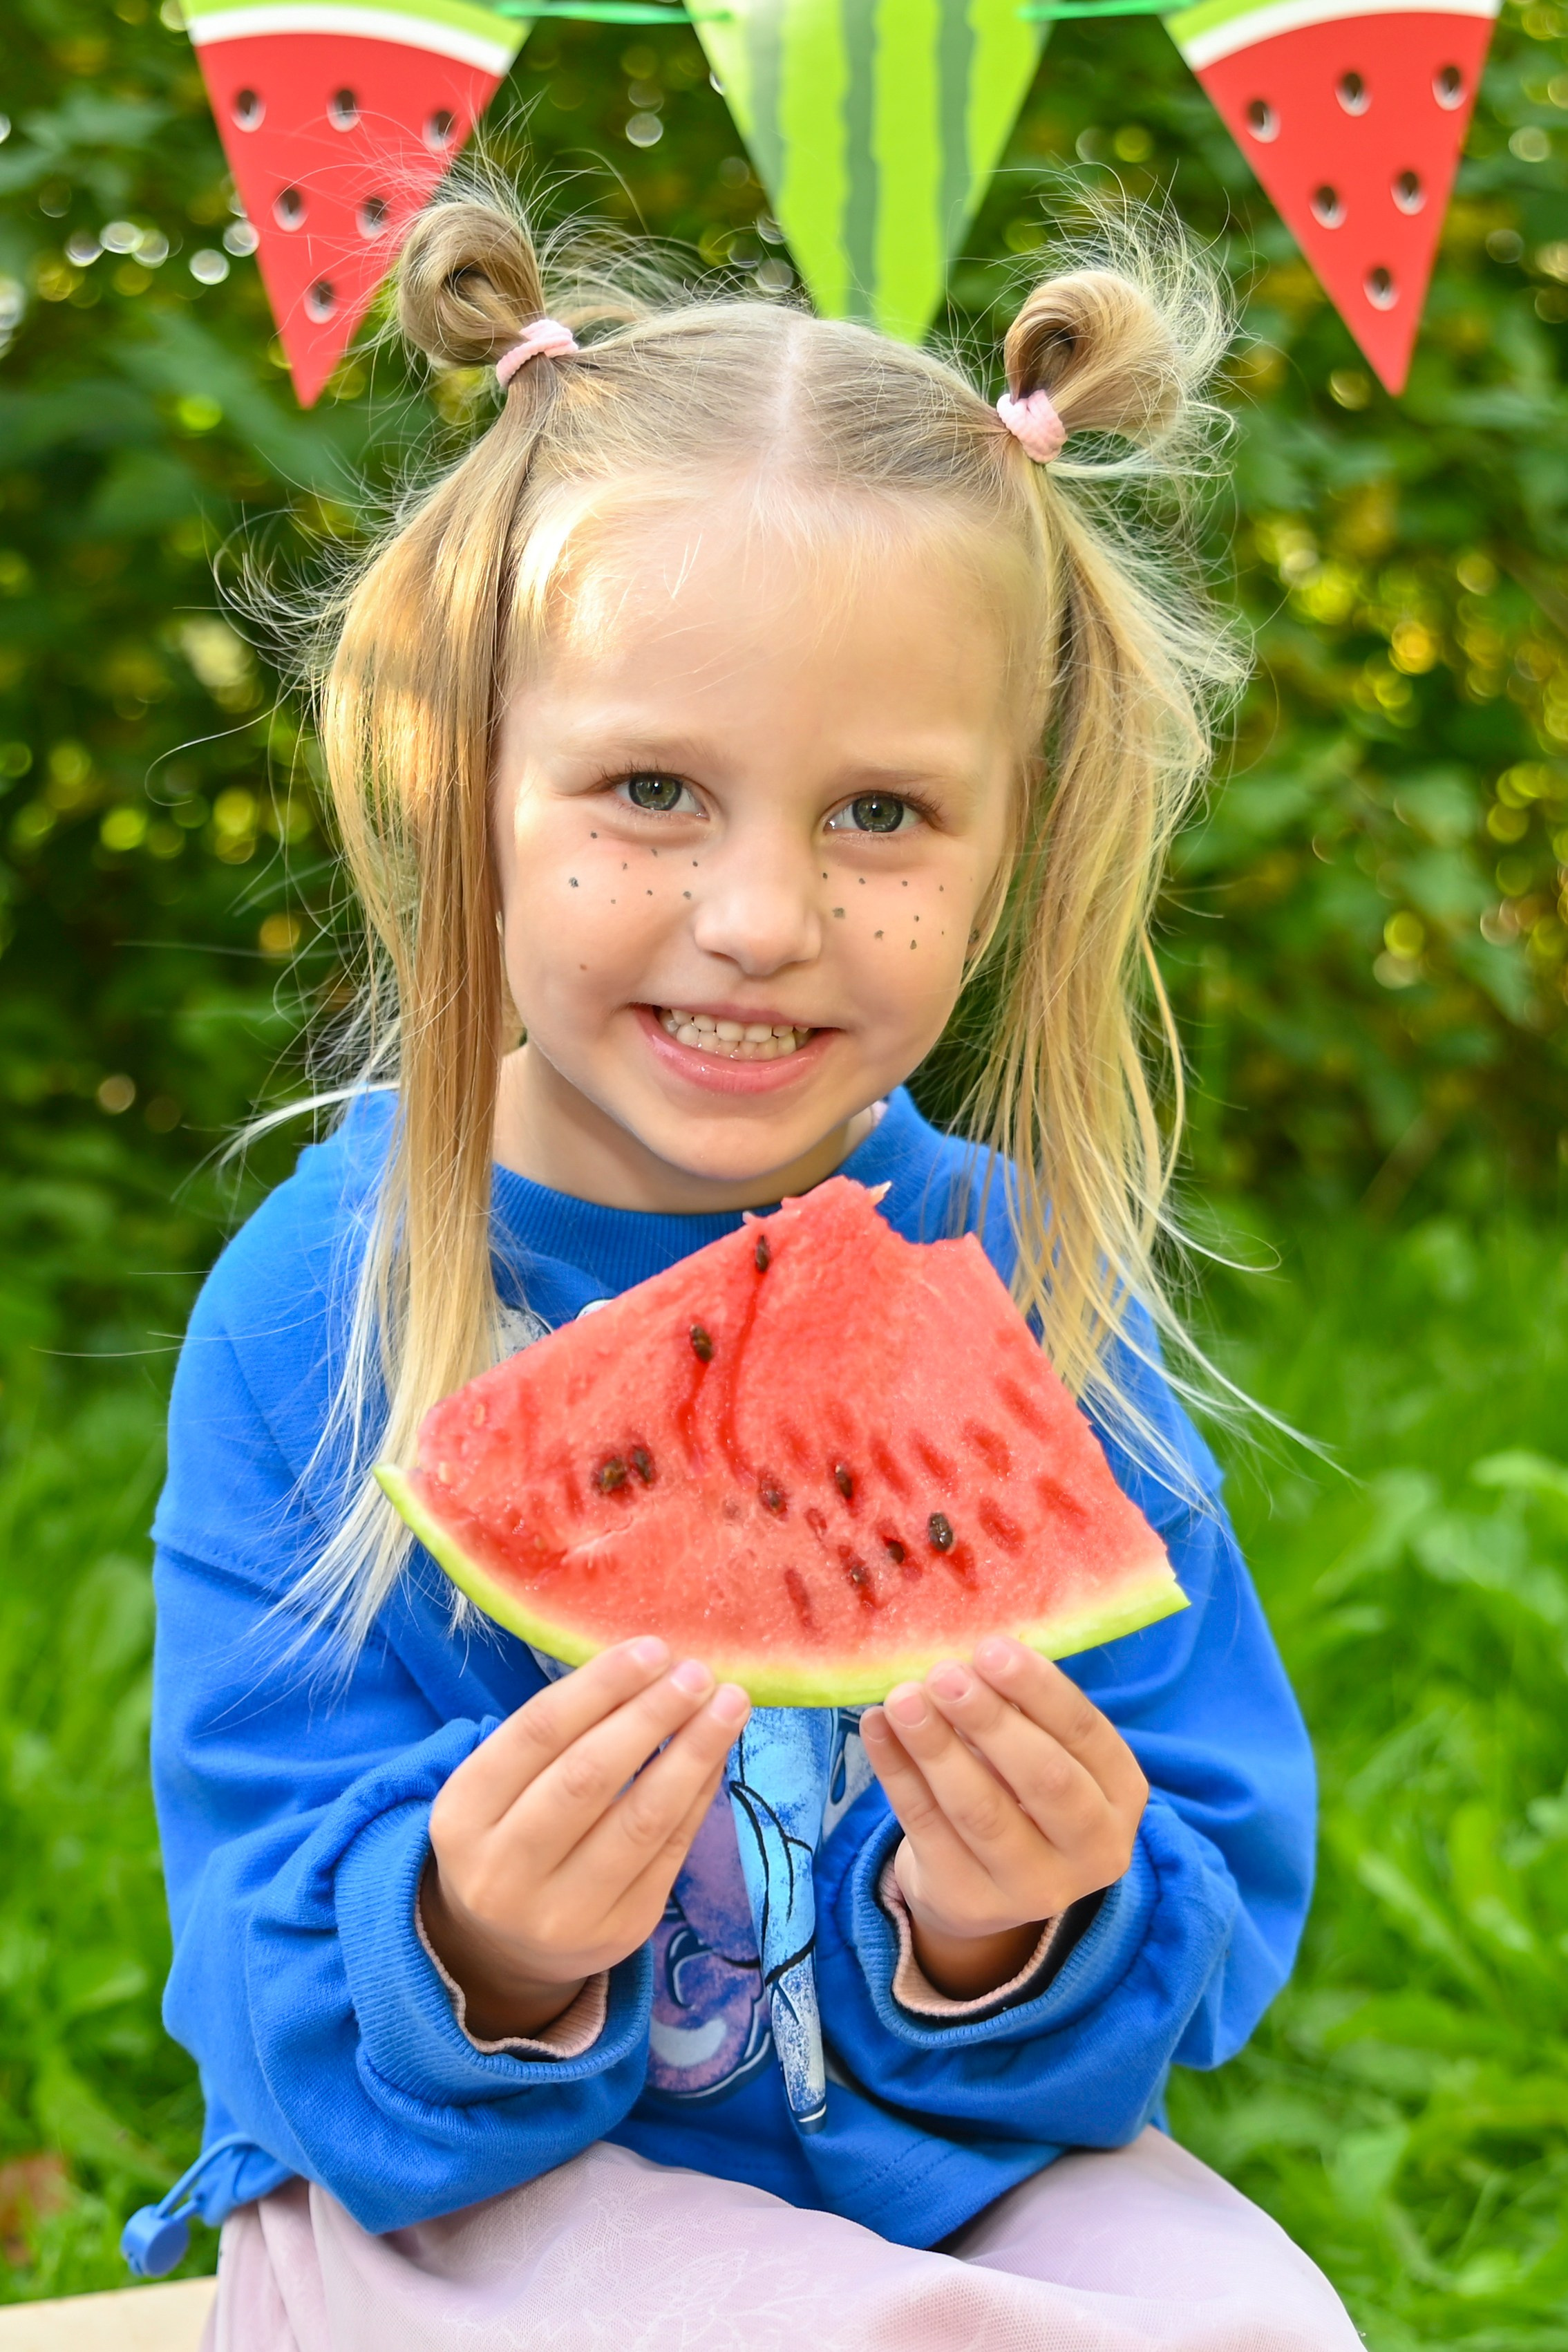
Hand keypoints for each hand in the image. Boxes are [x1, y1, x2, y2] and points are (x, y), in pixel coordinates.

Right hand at [423, 1638, 749, 2038]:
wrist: (503, 1948)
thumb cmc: (509, 1834)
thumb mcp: (499, 1786)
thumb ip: (557, 1734)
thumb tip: (650, 1668)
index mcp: (462, 1816)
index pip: (537, 1733)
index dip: (600, 1686)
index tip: (653, 1649)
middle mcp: (504, 1871)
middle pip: (588, 1776)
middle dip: (651, 1715)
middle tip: (698, 1672)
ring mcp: (563, 1912)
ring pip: (641, 1819)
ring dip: (694, 1752)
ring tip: (729, 1705)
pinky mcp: (619, 1932)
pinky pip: (671, 1852)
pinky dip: (699, 1794)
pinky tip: (716, 1753)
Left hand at [859, 1637, 1146, 2000]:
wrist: (985, 1883)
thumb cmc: (1019, 1789)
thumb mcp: (1041, 1749)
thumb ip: (1020, 1709)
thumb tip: (970, 1657)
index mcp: (1121, 1795)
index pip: (1086, 1734)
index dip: (1038, 1689)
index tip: (990, 1648)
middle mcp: (1094, 1849)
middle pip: (1043, 1778)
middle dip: (990, 1721)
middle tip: (944, 1674)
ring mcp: (1034, 1887)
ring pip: (979, 1810)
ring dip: (935, 1746)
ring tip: (901, 1698)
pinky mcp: (971, 1903)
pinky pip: (927, 1829)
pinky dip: (897, 1774)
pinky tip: (877, 1729)